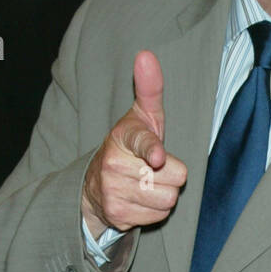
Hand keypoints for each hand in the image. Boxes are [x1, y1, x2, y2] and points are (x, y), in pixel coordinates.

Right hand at [82, 49, 186, 237]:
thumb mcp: (142, 116)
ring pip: (168, 200)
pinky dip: (154, 211)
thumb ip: (149, 88)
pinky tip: (140, 200)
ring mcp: (114, 192)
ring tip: (146, 184)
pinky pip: (158, 216)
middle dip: (170, 175)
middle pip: (174, 177)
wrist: (96, 185)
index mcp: (123, 137)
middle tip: (152, 169)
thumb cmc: (130, 145)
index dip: (151, 150)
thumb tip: (146, 55)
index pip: (143, 143)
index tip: (156, 157)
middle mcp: (114, 164)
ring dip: (164, 194)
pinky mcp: (118, 215)